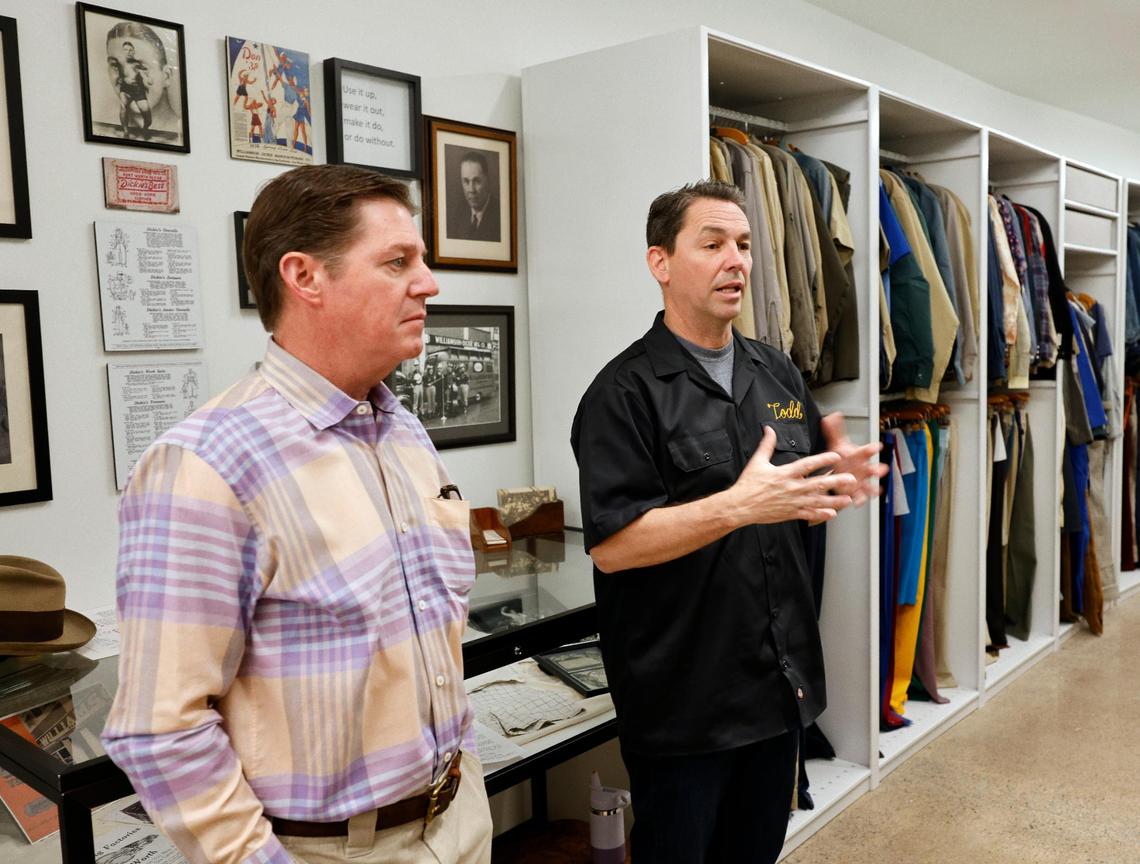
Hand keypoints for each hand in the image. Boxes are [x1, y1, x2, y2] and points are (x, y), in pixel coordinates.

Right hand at [729, 426, 856, 524]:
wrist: (740, 505)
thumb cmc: (748, 485)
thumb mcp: (757, 461)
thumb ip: (766, 445)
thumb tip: (769, 429)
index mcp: (784, 473)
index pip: (808, 465)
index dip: (823, 460)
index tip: (836, 456)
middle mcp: (791, 487)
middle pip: (818, 483)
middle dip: (836, 481)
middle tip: (850, 479)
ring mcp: (792, 502)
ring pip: (817, 501)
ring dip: (834, 500)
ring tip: (847, 499)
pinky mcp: (790, 513)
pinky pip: (808, 514)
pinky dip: (820, 514)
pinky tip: (832, 514)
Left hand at [820, 413, 888, 505]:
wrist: (838, 472)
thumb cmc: (842, 457)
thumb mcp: (837, 443)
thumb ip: (835, 430)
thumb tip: (833, 415)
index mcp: (860, 455)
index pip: (867, 450)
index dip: (872, 448)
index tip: (877, 446)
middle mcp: (864, 468)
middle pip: (872, 468)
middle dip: (877, 469)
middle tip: (882, 469)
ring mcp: (861, 480)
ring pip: (869, 484)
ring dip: (873, 487)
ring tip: (876, 490)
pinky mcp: (856, 491)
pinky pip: (860, 496)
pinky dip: (860, 499)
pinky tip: (858, 501)